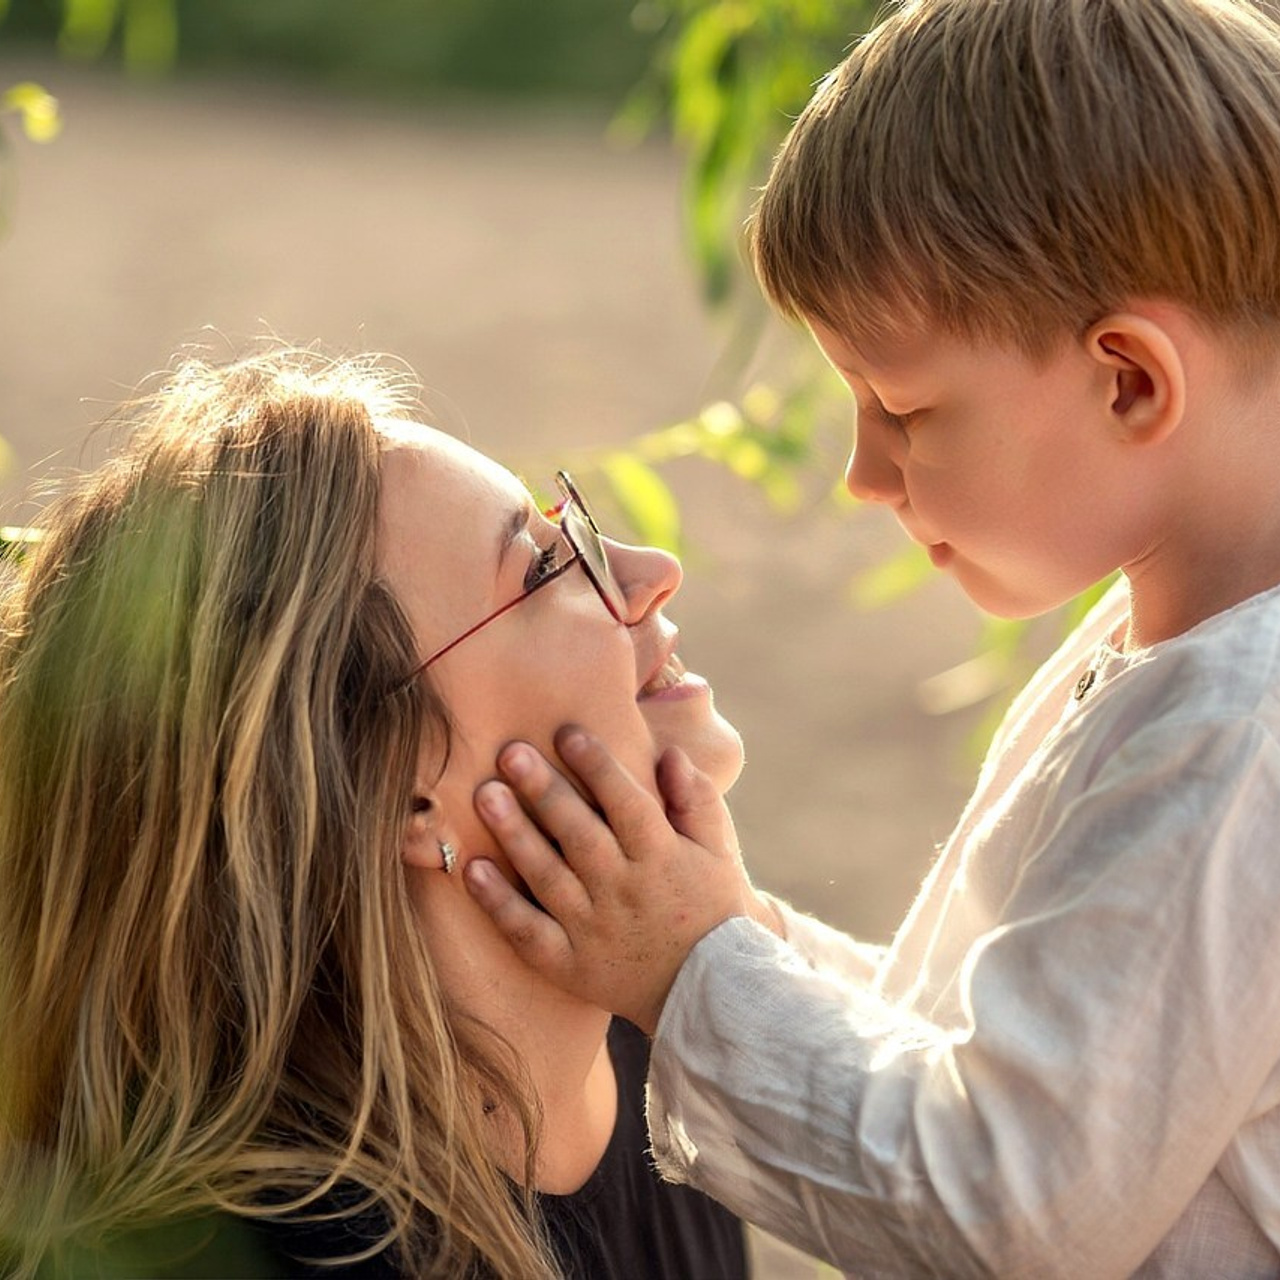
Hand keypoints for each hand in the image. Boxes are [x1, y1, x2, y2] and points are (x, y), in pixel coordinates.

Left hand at [465, 725, 777, 1032]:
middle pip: (578, 834)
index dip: (598, 766)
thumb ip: (696, 799)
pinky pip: (528, 931)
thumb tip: (668, 754)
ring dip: (514, 835)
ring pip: (547, 876)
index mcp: (662, 858)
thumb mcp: (718, 852)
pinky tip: (473, 869)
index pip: (627, 803)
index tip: (568, 732)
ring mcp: (593, 931)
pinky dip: (498, 903)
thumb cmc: (712, 909)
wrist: (710, 994)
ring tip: (486, 795)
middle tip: (511, 751)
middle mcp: (625, 891)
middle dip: (544, 790)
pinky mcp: (569, 965)